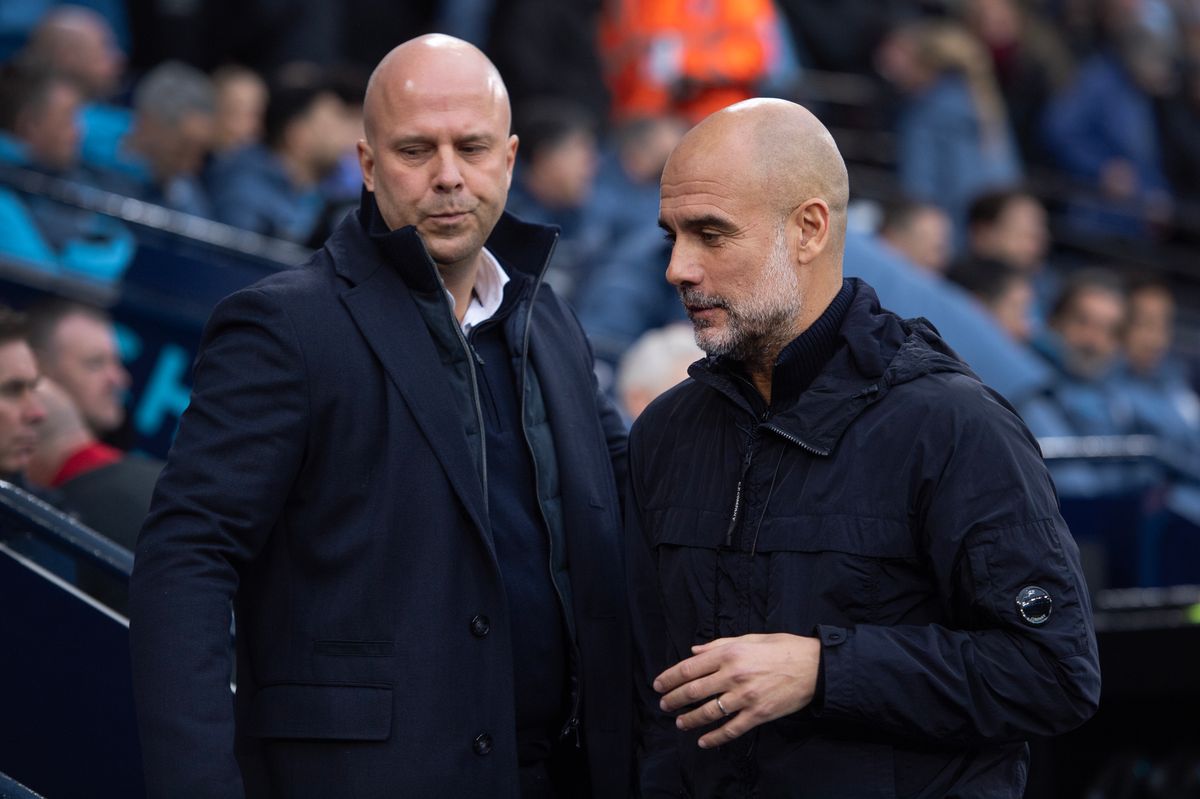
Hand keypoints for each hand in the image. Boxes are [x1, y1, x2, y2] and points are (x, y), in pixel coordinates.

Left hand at [653, 633, 820, 748]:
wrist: (815, 667)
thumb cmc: (783, 649)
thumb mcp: (750, 638)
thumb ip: (719, 644)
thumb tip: (694, 651)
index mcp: (729, 654)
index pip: (690, 668)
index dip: (670, 678)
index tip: (658, 685)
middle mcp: (733, 675)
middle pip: (693, 691)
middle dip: (674, 699)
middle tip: (664, 705)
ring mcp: (745, 697)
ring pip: (708, 712)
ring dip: (689, 719)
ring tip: (679, 722)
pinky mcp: (758, 714)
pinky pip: (731, 729)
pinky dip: (715, 737)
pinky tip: (704, 741)